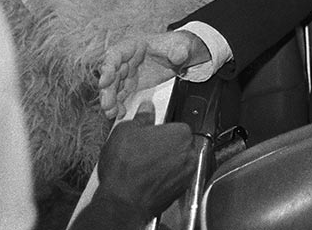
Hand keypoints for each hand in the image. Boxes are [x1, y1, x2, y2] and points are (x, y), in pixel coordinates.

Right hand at [93, 100, 197, 221]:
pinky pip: (173, 178)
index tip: (149, 134)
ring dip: (164, 162)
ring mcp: (186, 174)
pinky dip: (163, 178)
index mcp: (180, 133)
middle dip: (163, 146)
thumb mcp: (126, 131)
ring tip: (143, 165)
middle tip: (143, 149)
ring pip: (177, 162)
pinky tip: (146, 178)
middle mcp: (189, 153)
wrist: (122, 201)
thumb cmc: (125, 168)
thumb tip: (146, 109)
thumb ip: (142, 117)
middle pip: (179, 144)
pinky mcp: (180, 191)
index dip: (160, 130)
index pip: (176, 125)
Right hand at [98, 32, 205, 118]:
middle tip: (106, 104)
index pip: (115, 55)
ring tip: (111, 113)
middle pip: (110, 74)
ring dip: (109, 100)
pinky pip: (120, 95)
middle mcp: (126, 59)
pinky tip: (118, 113)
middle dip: (106, 89)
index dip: (107, 68)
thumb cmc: (177, 45)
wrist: (181, 54)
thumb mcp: (181, 45)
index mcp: (133, 45)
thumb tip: (178, 56)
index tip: (104, 81)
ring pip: (112, 86)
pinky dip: (117, 104)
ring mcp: (127, 72)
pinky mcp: (130, 83)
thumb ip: (179, 51)